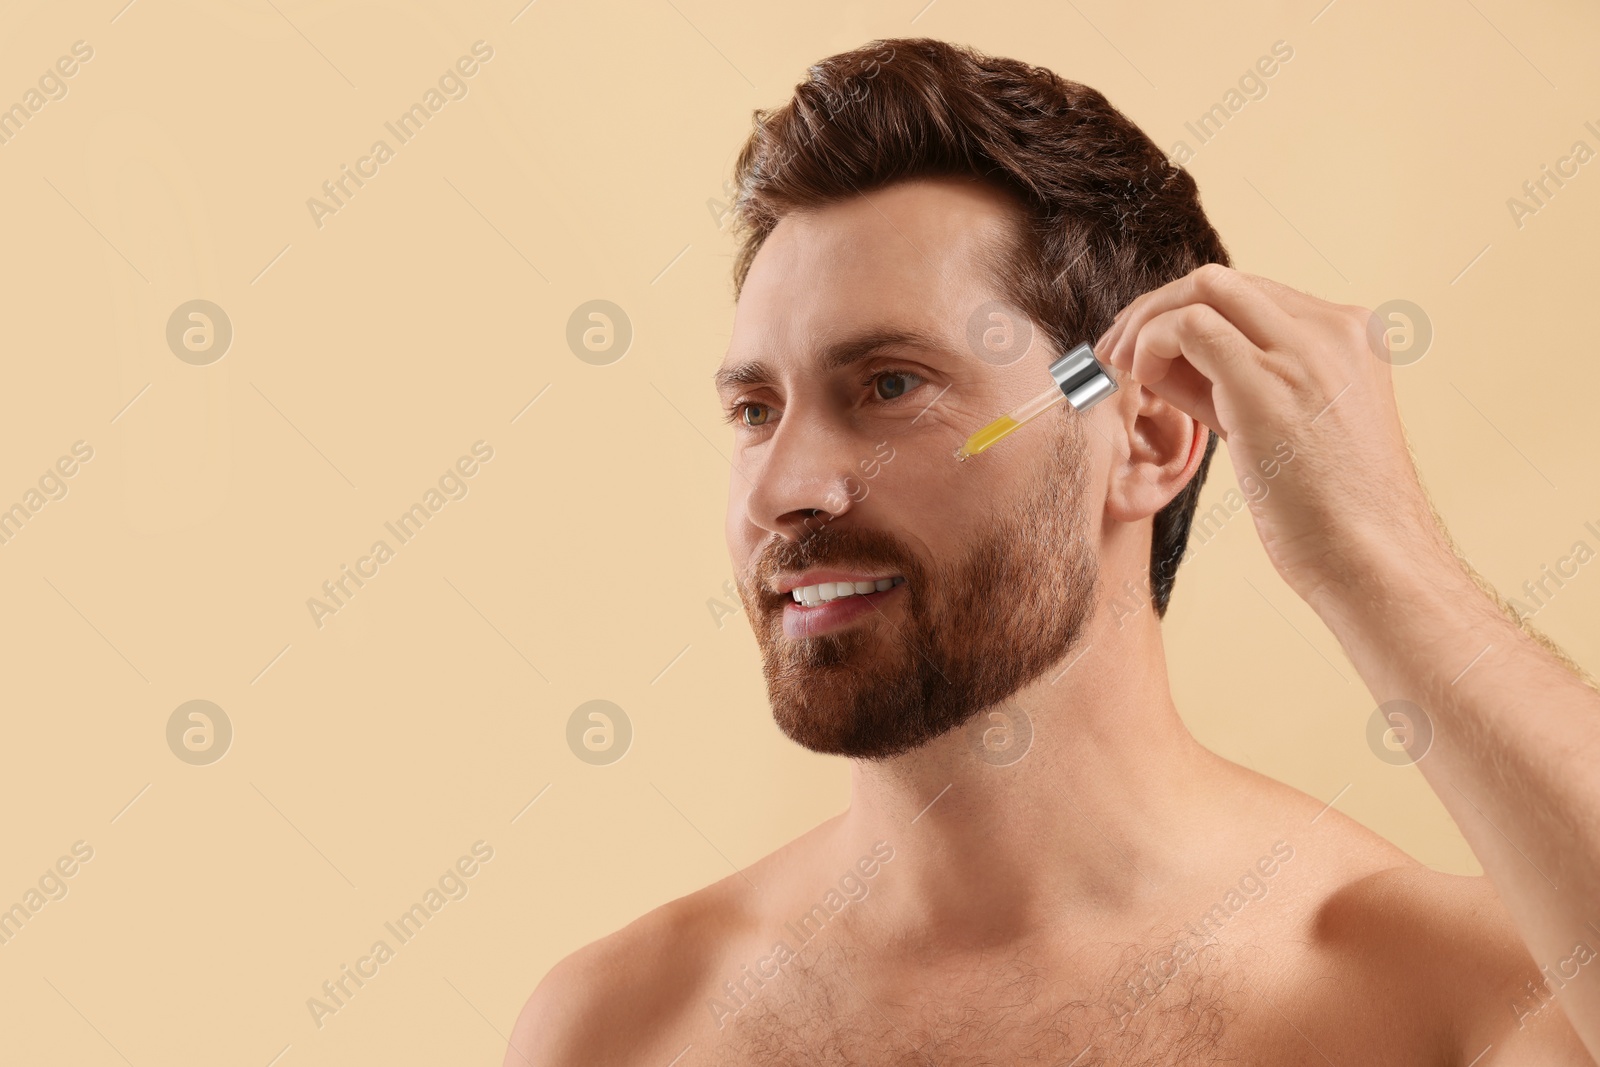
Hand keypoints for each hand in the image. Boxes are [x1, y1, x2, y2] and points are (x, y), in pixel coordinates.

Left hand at [1094, 263, 1449, 606]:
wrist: (1372, 560)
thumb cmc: (1328, 514)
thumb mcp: (1286, 428)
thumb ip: (1238, 385)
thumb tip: (1168, 362)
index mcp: (1350, 336)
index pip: (1250, 296)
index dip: (1186, 315)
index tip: (1145, 352)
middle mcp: (1336, 329)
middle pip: (1224, 282)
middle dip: (1157, 309)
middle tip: (1115, 351)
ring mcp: (1307, 350)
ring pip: (1205, 288)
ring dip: (1146, 321)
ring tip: (1119, 365)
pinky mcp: (1270, 381)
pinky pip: (1190, 326)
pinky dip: (1151, 341)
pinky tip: (1140, 378)